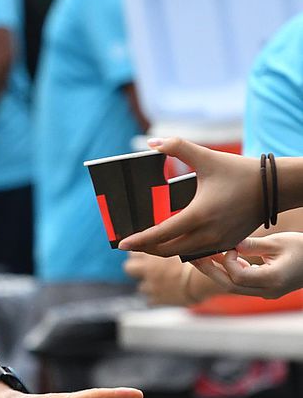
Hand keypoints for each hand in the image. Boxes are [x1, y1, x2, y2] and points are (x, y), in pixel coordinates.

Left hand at [118, 138, 262, 257]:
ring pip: (183, 254)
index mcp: (199, 215)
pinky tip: (172, 241)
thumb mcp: (207, 157)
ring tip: (147, 242)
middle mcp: (208, 234)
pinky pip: (200, 253)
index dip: (139, 240)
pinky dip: (182, 250)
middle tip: (130, 243)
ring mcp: (220, 243)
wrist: (276, 187)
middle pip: (168, 250)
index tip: (121, 243)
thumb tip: (151, 143)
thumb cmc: (240, 172)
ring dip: (164, 250)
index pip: (161, 234)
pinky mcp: (228, 244)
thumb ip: (177, 147)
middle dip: (146, 248)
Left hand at [123, 251, 216, 305]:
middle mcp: (147, 270)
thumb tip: (159, 243)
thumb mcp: (179, 249)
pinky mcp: (158, 299)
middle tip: (146, 269)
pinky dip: (158, 298)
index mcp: (150, 255)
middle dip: (135, 268)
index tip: (141, 254)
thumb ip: (164, 248)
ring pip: (141, 286)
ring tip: (162, 282)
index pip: (131, 252)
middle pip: (128, 268)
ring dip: (148, 285)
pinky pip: (151, 300)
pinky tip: (168, 293)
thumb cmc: (196, 262)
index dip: (137, 253)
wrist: (202, 280)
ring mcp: (151, 286)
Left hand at [190, 233, 302, 299]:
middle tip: (193, 257)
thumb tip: (227, 243)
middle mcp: (268, 291)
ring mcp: (266, 292)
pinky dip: (230, 272)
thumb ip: (251, 245)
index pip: (239, 277)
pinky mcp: (265, 290)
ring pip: (234, 287)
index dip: (228, 262)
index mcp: (273, 280)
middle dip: (210, 271)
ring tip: (201, 256)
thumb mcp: (278, 242)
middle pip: (230, 286)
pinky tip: (222, 258)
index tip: (229, 247)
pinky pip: (241, 284)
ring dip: (217, 271)